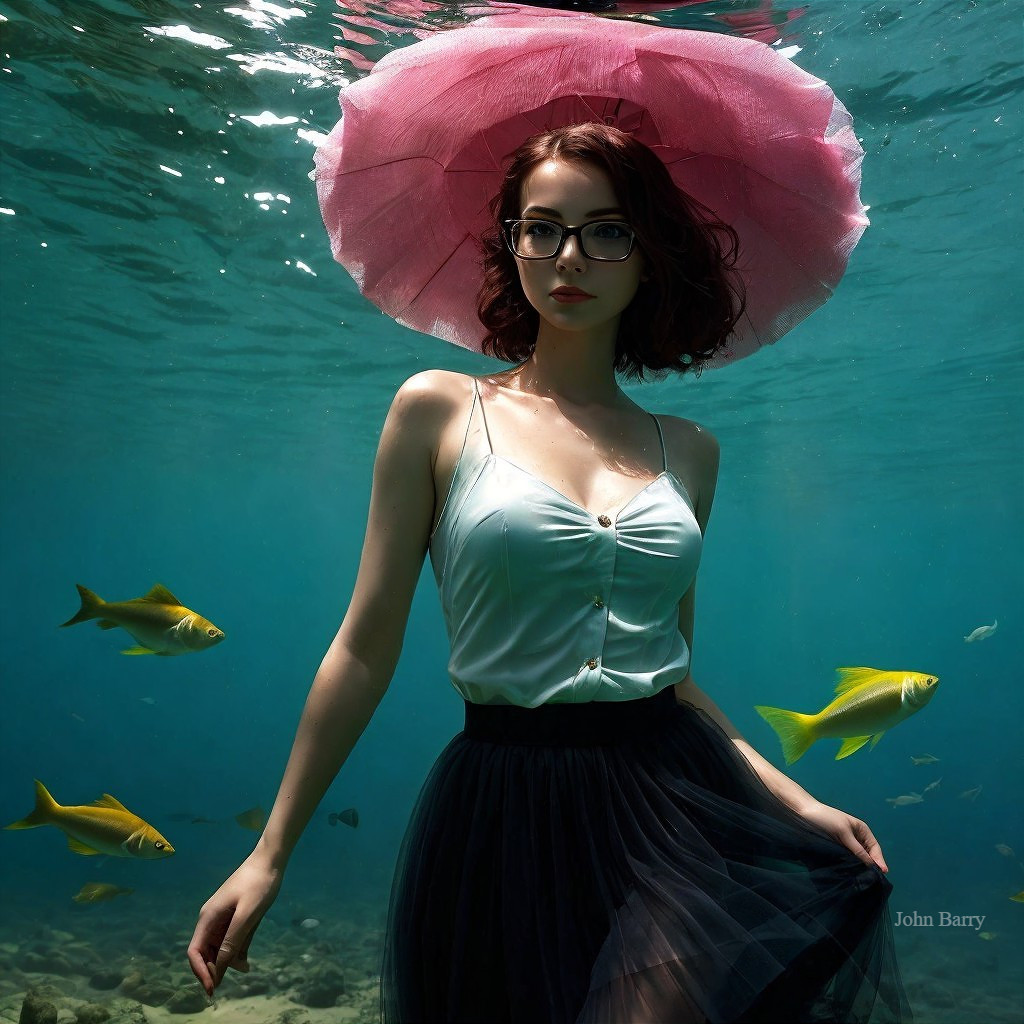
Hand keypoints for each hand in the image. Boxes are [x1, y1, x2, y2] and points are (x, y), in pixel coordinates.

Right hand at [187, 851, 283, 996]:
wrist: (270, 860)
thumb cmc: (259, 884)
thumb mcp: (247, 914)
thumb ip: (233, 940)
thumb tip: (220, 968)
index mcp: (208, 917)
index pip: (195, 952)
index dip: (201, 972)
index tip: (214, 988)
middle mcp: (211, 919)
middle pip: (207, 953)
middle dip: (218, 967)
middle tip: (238, 973)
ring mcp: (222, 917)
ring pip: (219, 948)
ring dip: (229, 960)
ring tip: (246, 965)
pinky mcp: (234, 916)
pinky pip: (230, 939)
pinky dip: (237, 949)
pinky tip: (246, 958)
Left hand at [796, 800, 888, 873]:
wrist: (804, 813)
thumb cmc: (826, 819)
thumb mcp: (843, 832)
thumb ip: (857, 848)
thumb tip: (871, 864)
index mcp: (862, 830)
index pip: (874, 848)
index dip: (879, 860)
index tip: (882, 872)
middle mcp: (856, 838)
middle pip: (868, 855)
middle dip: (871, 866)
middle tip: (874, 880)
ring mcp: (846, 844)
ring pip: (858, 859)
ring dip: (861, 867)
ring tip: (864, 880)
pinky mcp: (837, 849)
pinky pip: (847, 860)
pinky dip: (851, 866)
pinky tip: (851, 874)